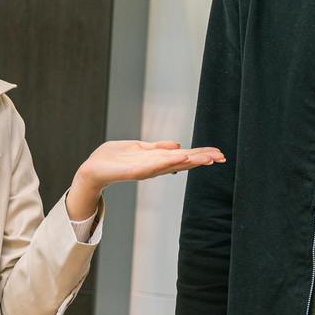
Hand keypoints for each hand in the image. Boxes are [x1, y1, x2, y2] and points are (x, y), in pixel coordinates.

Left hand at [66, 141, 225, 219]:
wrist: (93, 170)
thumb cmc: (113, 159)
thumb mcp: (138, 148)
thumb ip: (156, 148)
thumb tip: (176, 144)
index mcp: (157, 160)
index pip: (183, 156)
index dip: (201, 155)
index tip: (219, 153)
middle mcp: (155, 166)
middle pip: (183, 161)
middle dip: (202, 158)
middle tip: (221, 157)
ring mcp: (145, 169)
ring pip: (172, 163)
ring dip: (189, 160)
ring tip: (206, 158)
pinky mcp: (134, 170)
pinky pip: (153, 165)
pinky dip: (167, 162)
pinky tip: (180, 156)